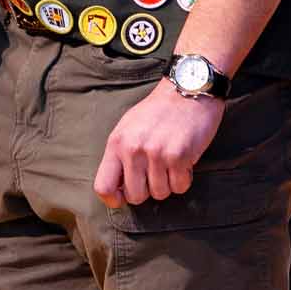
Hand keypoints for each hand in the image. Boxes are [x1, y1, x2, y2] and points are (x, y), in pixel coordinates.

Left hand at [92, 78, 225, 207]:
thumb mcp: (129, 128)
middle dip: (147, 190)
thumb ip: (121, 155)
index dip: (113, 200)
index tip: (123, 197)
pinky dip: (184, 178)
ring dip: (168, 183)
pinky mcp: (179, 156)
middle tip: (155, 173)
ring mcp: (156, 153)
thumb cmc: (158, 112)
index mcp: (116, 143)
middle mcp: (133, 149)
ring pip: (160, 194)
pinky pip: (180, 186)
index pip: (103, 186)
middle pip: (135, 197)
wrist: (187, 90)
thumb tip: (118, 189)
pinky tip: (184, 160)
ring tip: (170, 162)